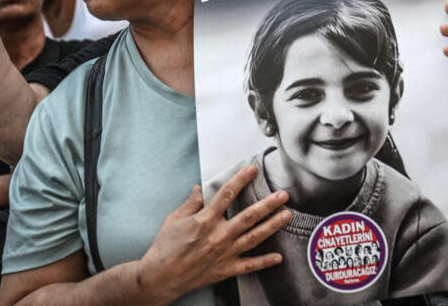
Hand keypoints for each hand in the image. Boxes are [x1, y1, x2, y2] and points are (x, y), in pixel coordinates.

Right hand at [136, 167, 291, 302]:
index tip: (252, 169)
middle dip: (268, 204)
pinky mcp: (225, 270)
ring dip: (272, 226)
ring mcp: (224, 253)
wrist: (160, 277)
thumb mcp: (174, 220)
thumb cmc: (164, 247)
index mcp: (205, 220)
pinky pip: (249, 266)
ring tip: (287, 215)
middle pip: (249, 216)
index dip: (241, 180)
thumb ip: (190, 203)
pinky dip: (264, 262)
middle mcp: (218, 235)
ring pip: (254, 237)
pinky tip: (279, 257)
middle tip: (283, 195)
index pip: (227, 194)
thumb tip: (199, 188)